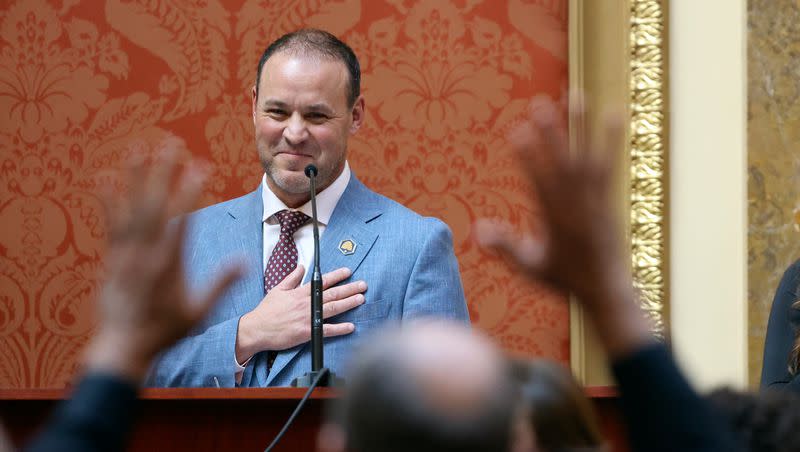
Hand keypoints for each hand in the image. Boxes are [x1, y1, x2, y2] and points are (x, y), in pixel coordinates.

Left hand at [86, 148, 241, 381]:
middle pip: (155, 204)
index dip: (191, 191)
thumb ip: (220, 284)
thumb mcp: (199, 311)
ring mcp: (126, 254)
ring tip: (139, 149)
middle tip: (171, 145)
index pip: (181, 219)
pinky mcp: (111, 257)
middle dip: (164, 173)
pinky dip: (108, 200)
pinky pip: (110, 223)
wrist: (124, 345)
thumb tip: (244, 262)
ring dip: (135, 178)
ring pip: (131, 209)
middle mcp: (146, 254)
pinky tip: (105, 178)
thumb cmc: (165, 330)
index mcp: (169, 263)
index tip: (201, 167)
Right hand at [235, 265, 365, 361]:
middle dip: (350, 288)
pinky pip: (327, 330)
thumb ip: (292, 278)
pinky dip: (340, 328)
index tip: (348, 271)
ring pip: (333, 308)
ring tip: (361, 299)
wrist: (257, 329)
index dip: (337, 275)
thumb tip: (301, 267)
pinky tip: (351, 326)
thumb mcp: (278, 289)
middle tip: (363, 285)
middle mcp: (307, 304)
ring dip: (349, 303)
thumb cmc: (266, 311)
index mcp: (300, 292)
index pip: (322, 281)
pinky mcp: (307, 332)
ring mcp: (308, 318)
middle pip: (333, 293)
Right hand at [473, 96, 650, 355]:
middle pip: (561, 162)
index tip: (516, 131)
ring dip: (579, 125)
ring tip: (574, 94)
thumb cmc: (563, 279)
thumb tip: (478, 230)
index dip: (527, 156)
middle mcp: (576, 204)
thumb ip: (505, 246)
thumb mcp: (529, 266)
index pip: (539, 181)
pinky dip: (609, 139)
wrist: (605, 288)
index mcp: (554, 220)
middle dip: (550, 132)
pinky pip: (608, 164)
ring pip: (585, 156)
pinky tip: (613, 113)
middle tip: (539, 103)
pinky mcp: (607, 197)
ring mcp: (594, 199)